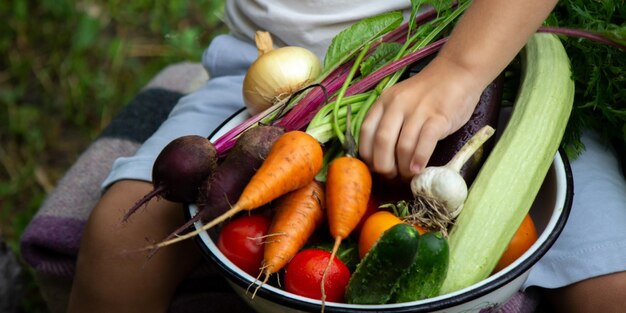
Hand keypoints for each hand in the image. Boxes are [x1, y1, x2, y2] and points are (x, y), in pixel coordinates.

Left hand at [358, 56, 483, 180]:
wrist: (456, 72)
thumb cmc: (427, 94)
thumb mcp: (399, 101)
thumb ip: (388, 122)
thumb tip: (380, 156)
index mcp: (384, 102)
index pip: (366, 132)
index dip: (367, 155)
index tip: (374, 168)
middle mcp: (397, 105)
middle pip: (382, 142)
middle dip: (384, 166)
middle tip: (391, 177)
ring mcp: (418, 110)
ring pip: (403, 146)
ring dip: (403, 168)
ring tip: (407, 175)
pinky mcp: (438, 117)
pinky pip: (425, 142)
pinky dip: (419, 159)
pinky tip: (418, 169)